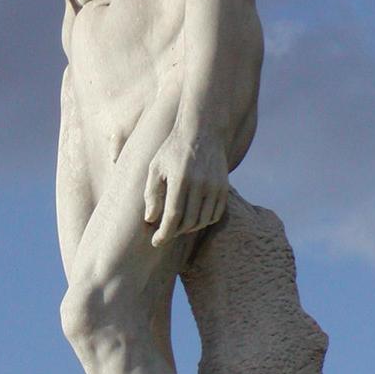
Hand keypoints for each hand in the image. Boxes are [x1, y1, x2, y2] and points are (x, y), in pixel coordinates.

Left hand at [144, 127, 228, 247]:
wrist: (202, 132)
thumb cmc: (173, 150)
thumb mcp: (156, 168)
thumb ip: (152, 194)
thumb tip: (150, 220)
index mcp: (180, 179)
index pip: (173, 216)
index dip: (164, 233)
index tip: (155, 242)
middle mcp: (200, 184)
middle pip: (188, 222)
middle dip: (174, 232)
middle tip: (165, 233)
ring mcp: (215, 186)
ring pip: (202, 221)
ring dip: (189, 229)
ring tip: (177, 226)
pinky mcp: (224, 187)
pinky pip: (215, 214)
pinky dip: (203, 221)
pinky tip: (193, 218)